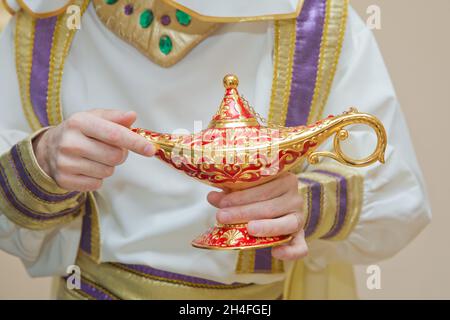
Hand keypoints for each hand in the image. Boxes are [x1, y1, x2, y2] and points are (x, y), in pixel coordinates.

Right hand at [33, 109, 154, 191]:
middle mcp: (70, 142)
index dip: (135, 143)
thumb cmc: (80, 132)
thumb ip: (115, 117)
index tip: (150, 150)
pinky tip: (87, 168)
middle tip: (110, 149)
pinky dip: (97, 178)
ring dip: (108, 166)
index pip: (114, 134)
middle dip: (120, 154)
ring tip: (96, 157)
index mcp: (79, 122)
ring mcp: (65, 162)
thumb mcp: (95, 118)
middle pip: (115, 156)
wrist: (48, 149)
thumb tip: (132, 116)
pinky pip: (97, 184)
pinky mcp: (64, 180)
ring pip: (107, 171)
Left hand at [207, 172, 306, 260]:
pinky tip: (276, 252)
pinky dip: (291, 251)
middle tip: (222, 217)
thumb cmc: (258, 195)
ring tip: (249, 230)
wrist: (279, 206)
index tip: (221, 202)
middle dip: (244, 212)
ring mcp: (299, 217)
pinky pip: (300, 247)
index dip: (241, 195)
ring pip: (286, 223)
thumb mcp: (245, 190)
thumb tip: (212, 197)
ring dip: (266, 227)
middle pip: (270, 206)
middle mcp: (295, 197)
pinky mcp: (300, 236)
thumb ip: (230, 193)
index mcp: (284, 179)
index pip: (263, 187)